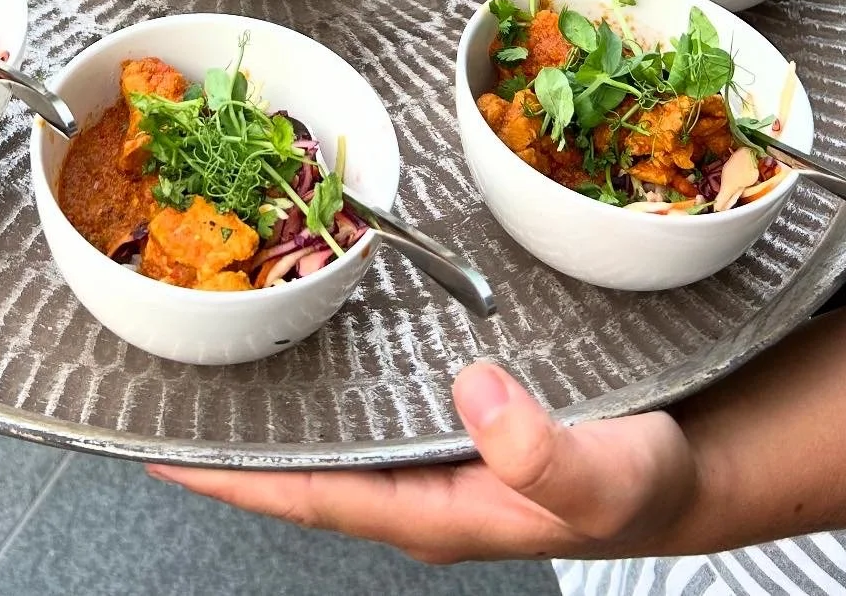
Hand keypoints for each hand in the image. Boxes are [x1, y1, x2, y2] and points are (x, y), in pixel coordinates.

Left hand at [148, 360, 697, 563]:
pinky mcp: (447, 415)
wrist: (683, 465)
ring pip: (325, 432)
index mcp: (430, 511)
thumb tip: (470, 390)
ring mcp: (427, 452)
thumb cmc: (642, 486)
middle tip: (162, 383)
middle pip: (299, 469)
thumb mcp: (602, 480)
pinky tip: (301, 335)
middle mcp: (413, 484)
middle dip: (231, 437)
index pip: (305, 499)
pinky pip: (361, 398)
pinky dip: (320, 373)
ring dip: (269, 401)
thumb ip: (539, 452)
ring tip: (207, 352)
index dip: (231, 481)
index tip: (161, 456)